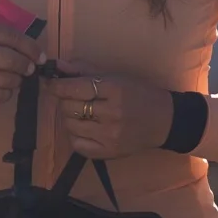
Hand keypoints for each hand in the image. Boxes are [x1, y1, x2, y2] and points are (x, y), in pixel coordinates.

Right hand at [0, 19, 43, 112]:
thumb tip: (25, 47)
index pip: (8, 35)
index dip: (29, 46)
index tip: (39, 54)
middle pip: (10, 58)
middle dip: (26, 65)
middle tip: (30, 69)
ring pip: (6, 78)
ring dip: (16, 81)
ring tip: (14, 81)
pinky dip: (6, 94)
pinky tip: (2, 91)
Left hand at [44, 59, 177, 159]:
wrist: (165, 121)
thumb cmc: (140, 94)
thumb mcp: (117, 77)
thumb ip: (85, 71)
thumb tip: (57, 65)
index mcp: (115, 90)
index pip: (76, 88)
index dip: (58, 86)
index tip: (52, 84)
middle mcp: (111, 113)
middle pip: (70, 107)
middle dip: (65, 101)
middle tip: (72, 98)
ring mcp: (109, 135)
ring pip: (70, 125)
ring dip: (69, 117)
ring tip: (80, 113)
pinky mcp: (107, 152)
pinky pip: (77, 144)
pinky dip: (75, 135)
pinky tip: (84, 128)